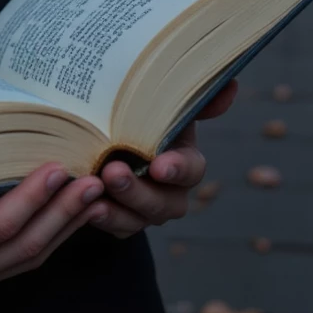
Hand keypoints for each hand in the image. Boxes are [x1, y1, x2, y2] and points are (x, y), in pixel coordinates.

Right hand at [0, 154, 105, 312]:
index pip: (2, 226)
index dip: (34, 197)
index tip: (60, 168)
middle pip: (29, 244)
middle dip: (65, 212)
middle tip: (97, 179)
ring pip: (29, 255)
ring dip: (63, 225)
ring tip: (92, 195)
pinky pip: (16, 257)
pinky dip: (45, 235)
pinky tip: (58, 216)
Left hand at [86, 77, 238, 238]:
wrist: (102, 133)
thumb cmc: (136, 115)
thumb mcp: (158, 102)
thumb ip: (188, 96)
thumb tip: (229, 85)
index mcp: (183, 157)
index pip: (191, 169)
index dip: (177, 169)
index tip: (159, 166)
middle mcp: (170, 189)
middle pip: (163, 202)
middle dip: (138, 191)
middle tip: (113, 173)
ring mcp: (146, 209)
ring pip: (138, 219)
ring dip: (117, 210)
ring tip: (93, 197)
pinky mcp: (121, 219)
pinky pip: (115, 227)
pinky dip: (100, 220)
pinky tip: (84, 209)